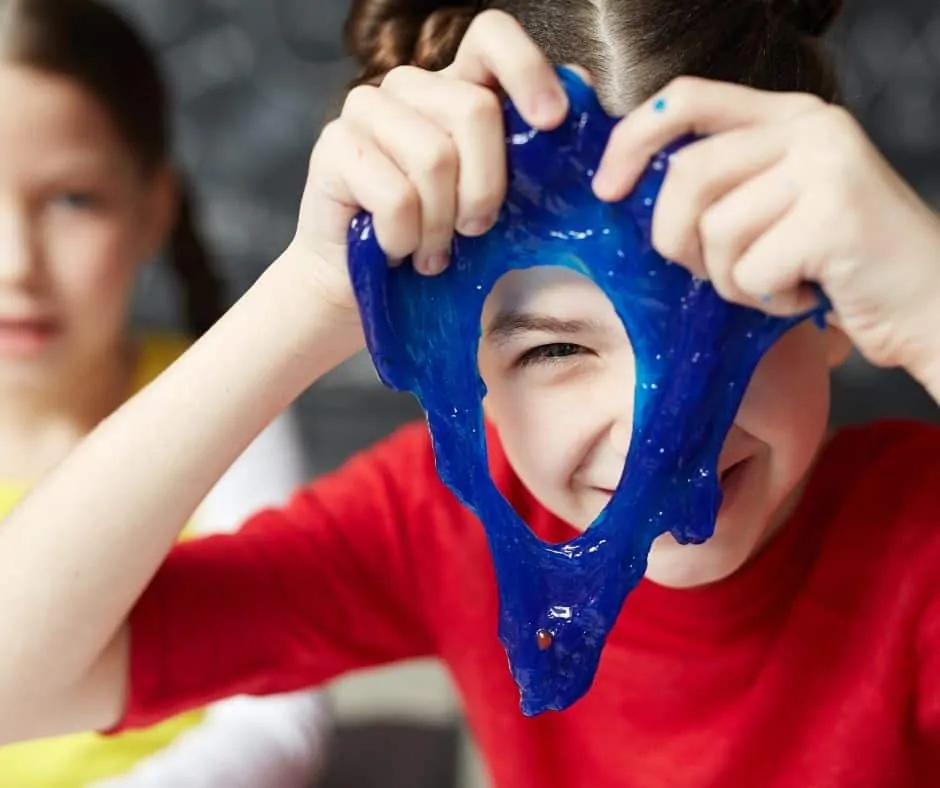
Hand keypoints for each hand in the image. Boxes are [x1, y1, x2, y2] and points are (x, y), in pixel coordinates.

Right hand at [287, 10, 569, 320]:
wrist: (363, 286)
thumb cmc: (435, 243)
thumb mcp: (495, 201)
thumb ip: (531, 150)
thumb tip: (580, 90)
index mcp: (453, 89)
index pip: (490, 36)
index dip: (526, 68)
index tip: (550, 122)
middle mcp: (408, 88)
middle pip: (473, 109)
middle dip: (485, 187)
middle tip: (474, 231)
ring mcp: (365, 111)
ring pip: (435, 158)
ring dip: (441, 225)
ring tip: (432, 252)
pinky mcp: (333, 147)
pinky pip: (396, 197)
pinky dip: (405, 240)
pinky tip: (397, 251)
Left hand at [593, 77, 939, 387]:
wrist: (931, 302)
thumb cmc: (839, 264)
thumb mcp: (775, 206)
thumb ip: (721, 183)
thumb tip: (629, 190)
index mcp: (786, 116)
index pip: (685, 99)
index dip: (631, 140)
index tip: (607, 189)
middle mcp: (808, 127)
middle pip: (686, 175)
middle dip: (676, 240)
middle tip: (707, 271)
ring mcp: (826, 165)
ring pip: (715, 230)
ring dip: (729, 279)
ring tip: (774, 283)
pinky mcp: (835, 215)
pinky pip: (749, 270)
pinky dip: (764, 301)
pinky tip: (803, 296)